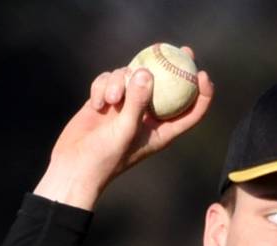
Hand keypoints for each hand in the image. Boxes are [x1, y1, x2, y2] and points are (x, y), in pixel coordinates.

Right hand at [33, 49, 214, 208]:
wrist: (74, 165)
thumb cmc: (105, 157)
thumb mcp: (124, 131)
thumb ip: (137, 102)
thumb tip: (146, 73)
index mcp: (162, 130)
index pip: (190, 111)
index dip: (202, 93)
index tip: (201, 74)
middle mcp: (146, 115)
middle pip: (168, 85)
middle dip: (176, 66)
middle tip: (183, 49)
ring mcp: (126, 106)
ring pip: (132, 76)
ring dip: (119, 82)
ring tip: (111, 100)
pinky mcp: (107, 100)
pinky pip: (109, 80)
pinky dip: (102, 87)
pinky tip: (96, 104)